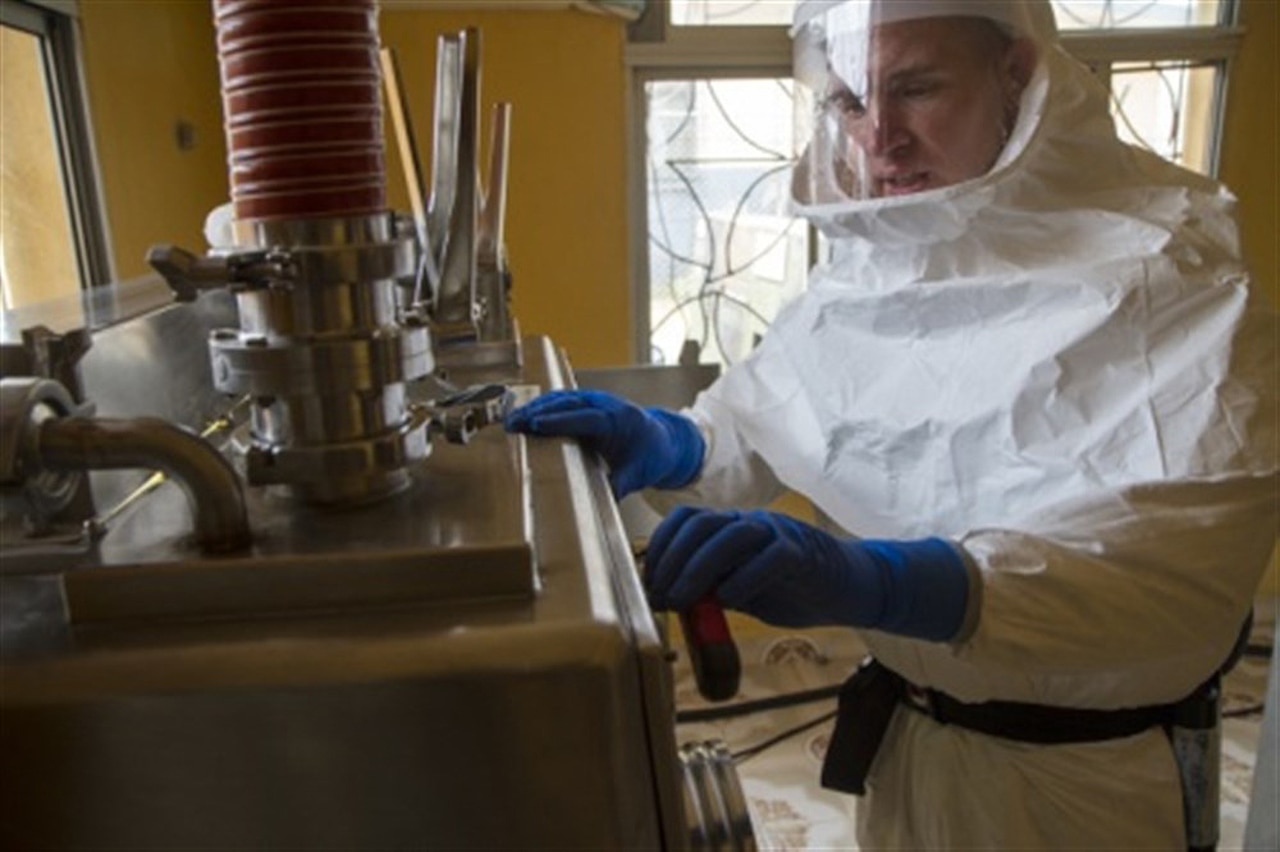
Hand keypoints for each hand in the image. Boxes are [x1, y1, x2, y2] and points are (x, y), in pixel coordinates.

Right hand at [504, 389, 703, 497]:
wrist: (664, 439)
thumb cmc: (651, 455)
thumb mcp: (639, 473)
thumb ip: (620, 485)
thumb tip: (604, 502)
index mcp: (618, 419)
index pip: (585, 417)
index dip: (560, 420)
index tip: (536, 424)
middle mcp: (605, 405)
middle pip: (567, 403)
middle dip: (538, 412)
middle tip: (513, 424)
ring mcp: (595, 401)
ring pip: (561, 399)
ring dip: (535, 408)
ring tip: (510, 422)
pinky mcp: (586, 405)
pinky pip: (561, 401)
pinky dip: (541, 408)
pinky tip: (523, 418)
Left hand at [644, 507, 969, 641]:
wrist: (850, 587)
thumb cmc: (791, 588)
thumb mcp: (742, 593)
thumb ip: (710, 591)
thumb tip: (670, 600)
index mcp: (731, 528)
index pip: (686, 520)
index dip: (661, 547)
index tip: (646, 582)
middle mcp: (751, 523)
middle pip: (701, 523)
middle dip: (673, 559)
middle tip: (661, 595)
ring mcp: (778, 533)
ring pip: (732, 534)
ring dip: (699, 567)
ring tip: (684, 600)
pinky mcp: (803, 552)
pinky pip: (771, 556)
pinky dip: (744, 577)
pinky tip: (729, 600)